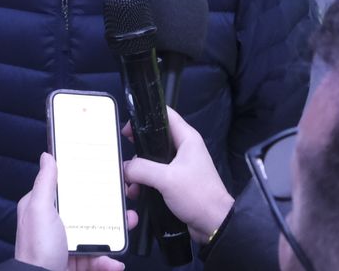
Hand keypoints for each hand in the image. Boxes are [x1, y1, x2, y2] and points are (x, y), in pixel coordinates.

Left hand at [13, 153, 127, 270]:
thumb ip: (46, 184)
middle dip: (108, 210)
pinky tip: (115, 263)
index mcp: (43, 210)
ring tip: (127, 230)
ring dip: (115, 235)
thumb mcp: (40, 211)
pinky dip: (108, 262)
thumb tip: (47, 157)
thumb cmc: (36, 249)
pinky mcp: (77, 264)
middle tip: (124, 205)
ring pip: (97, 236)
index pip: (66, 190)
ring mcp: (67, 246)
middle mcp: (55, 227)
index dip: (84, 183)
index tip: (104, 177)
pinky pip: (98, 260)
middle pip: (87, 212)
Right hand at [122, 108, 233, 241]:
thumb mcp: (166, 179)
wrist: (214, 224)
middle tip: (124, 157)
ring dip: (139, 171)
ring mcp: (180, 166)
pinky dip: (144, 183)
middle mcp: (184, 149)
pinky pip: (155, 177)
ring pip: (152, 160)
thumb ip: (142, 169)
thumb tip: (125, 168)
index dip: (145, 116)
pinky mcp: (176, 182)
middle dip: (138, 150)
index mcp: (187, 139)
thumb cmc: (197, 195)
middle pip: (155, 139)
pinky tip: (136, 193)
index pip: (165, 114)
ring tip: (130, 184)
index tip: (128, 128)